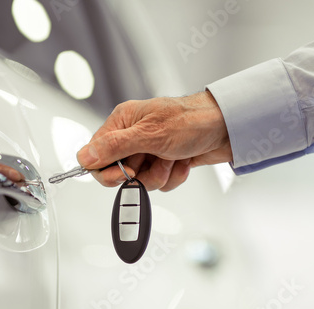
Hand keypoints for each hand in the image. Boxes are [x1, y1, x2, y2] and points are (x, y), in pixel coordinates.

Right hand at [76, 91, 232, 190]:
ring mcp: (149, 150)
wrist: (228, 127)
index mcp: (122, 122)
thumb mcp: (149, 134)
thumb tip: (85, 156)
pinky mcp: (164, 162)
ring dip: (160, 175)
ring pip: (140, 180)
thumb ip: (114, 147)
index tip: (124, 173)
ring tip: (173, 158)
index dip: (106, 169)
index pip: (95, 154)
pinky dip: (173, 176)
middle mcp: (132, 136)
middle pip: (117, 171)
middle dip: (139, 174)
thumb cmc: (192, 120)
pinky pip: (158, 182)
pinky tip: (182, 161)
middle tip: (152, 162)